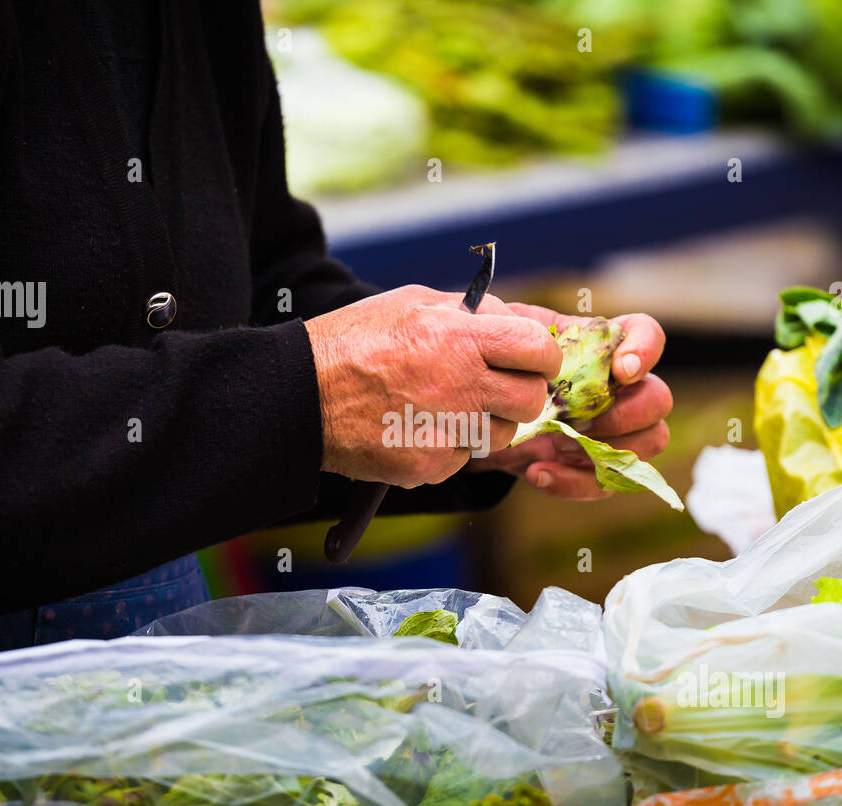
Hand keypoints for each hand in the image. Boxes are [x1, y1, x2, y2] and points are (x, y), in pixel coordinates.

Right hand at [305, 286, 562, 487]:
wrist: (301, 396)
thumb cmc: (355, 341)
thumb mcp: (413, 302)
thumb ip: (473, 311)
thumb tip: (519, 323)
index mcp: (459, 337)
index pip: (538, 350)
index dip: (541, 355)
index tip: (531, 359)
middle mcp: (459, 385)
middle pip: (530, 400)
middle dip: (520, 392)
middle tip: (495, 386)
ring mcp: (446, 431)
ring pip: (503, 435)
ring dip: (487, 421)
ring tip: (448, 405)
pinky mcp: (430, 467)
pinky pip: (465, 458)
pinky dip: (451, 445)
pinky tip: (420, 426)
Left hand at [466, 304, 671, 499]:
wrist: (477, 418)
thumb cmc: (494, 368)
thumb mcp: (497, 339)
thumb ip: (511, 326)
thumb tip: (509, 319)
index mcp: (600, 345)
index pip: (646, 334)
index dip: (645, 350)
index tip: (621, 371)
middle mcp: (620, 387)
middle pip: (658, 398)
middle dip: (624, 414)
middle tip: (577, 421)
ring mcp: (615, 429)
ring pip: (651, 440)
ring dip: (608, 449)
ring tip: (556, 446)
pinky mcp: (597, 466)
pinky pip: (608, 482)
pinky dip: (574, 482)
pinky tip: (536, 473)